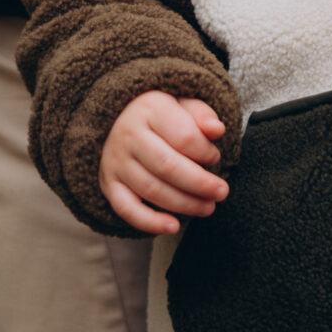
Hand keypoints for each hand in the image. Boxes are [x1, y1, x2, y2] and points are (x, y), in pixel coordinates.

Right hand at [98, 92, 228, 235]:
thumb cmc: (162, 114)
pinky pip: (127, 209)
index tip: (215, 157)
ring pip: (152, 190)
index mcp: (150, 109)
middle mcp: (129, 135)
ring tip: (208, 207)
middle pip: (168, 166)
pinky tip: (173, 227)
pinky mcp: (109, 183)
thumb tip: (218, 129)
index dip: (205, 152)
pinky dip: (150, 222)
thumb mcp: (183, 104)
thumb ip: (202, 115)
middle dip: (200, 184)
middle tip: (222, 192)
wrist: (119, 118)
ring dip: (184, 204)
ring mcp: (116, 161)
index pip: (184, 137)